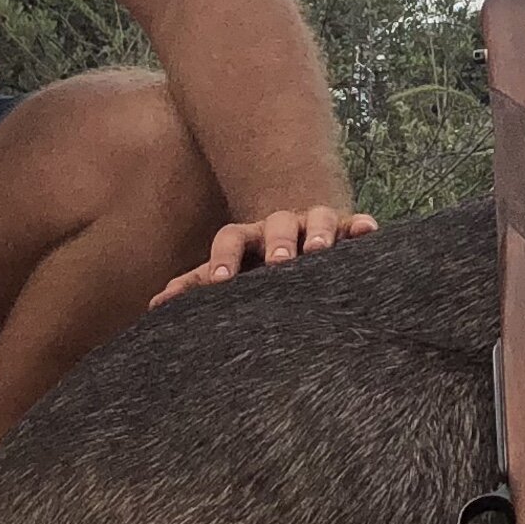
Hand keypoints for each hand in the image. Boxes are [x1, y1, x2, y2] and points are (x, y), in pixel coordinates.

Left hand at [151, 205, 377, 304]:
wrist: (297, 239)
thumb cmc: (256, 268)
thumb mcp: (229, 273)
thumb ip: (195, 286)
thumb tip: (155, 305)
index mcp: (247, 239)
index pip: (230, 239)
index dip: (224, 259)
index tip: (220, 283)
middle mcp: (280, 226)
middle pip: (274, 224)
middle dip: (276, 241)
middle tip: (279, 262)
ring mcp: (315, 224)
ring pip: (317, 218)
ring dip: (317, 231)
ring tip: (319, 250)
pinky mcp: (347, 228)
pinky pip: (355, 222)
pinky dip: (361, 225)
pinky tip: (369, 231)